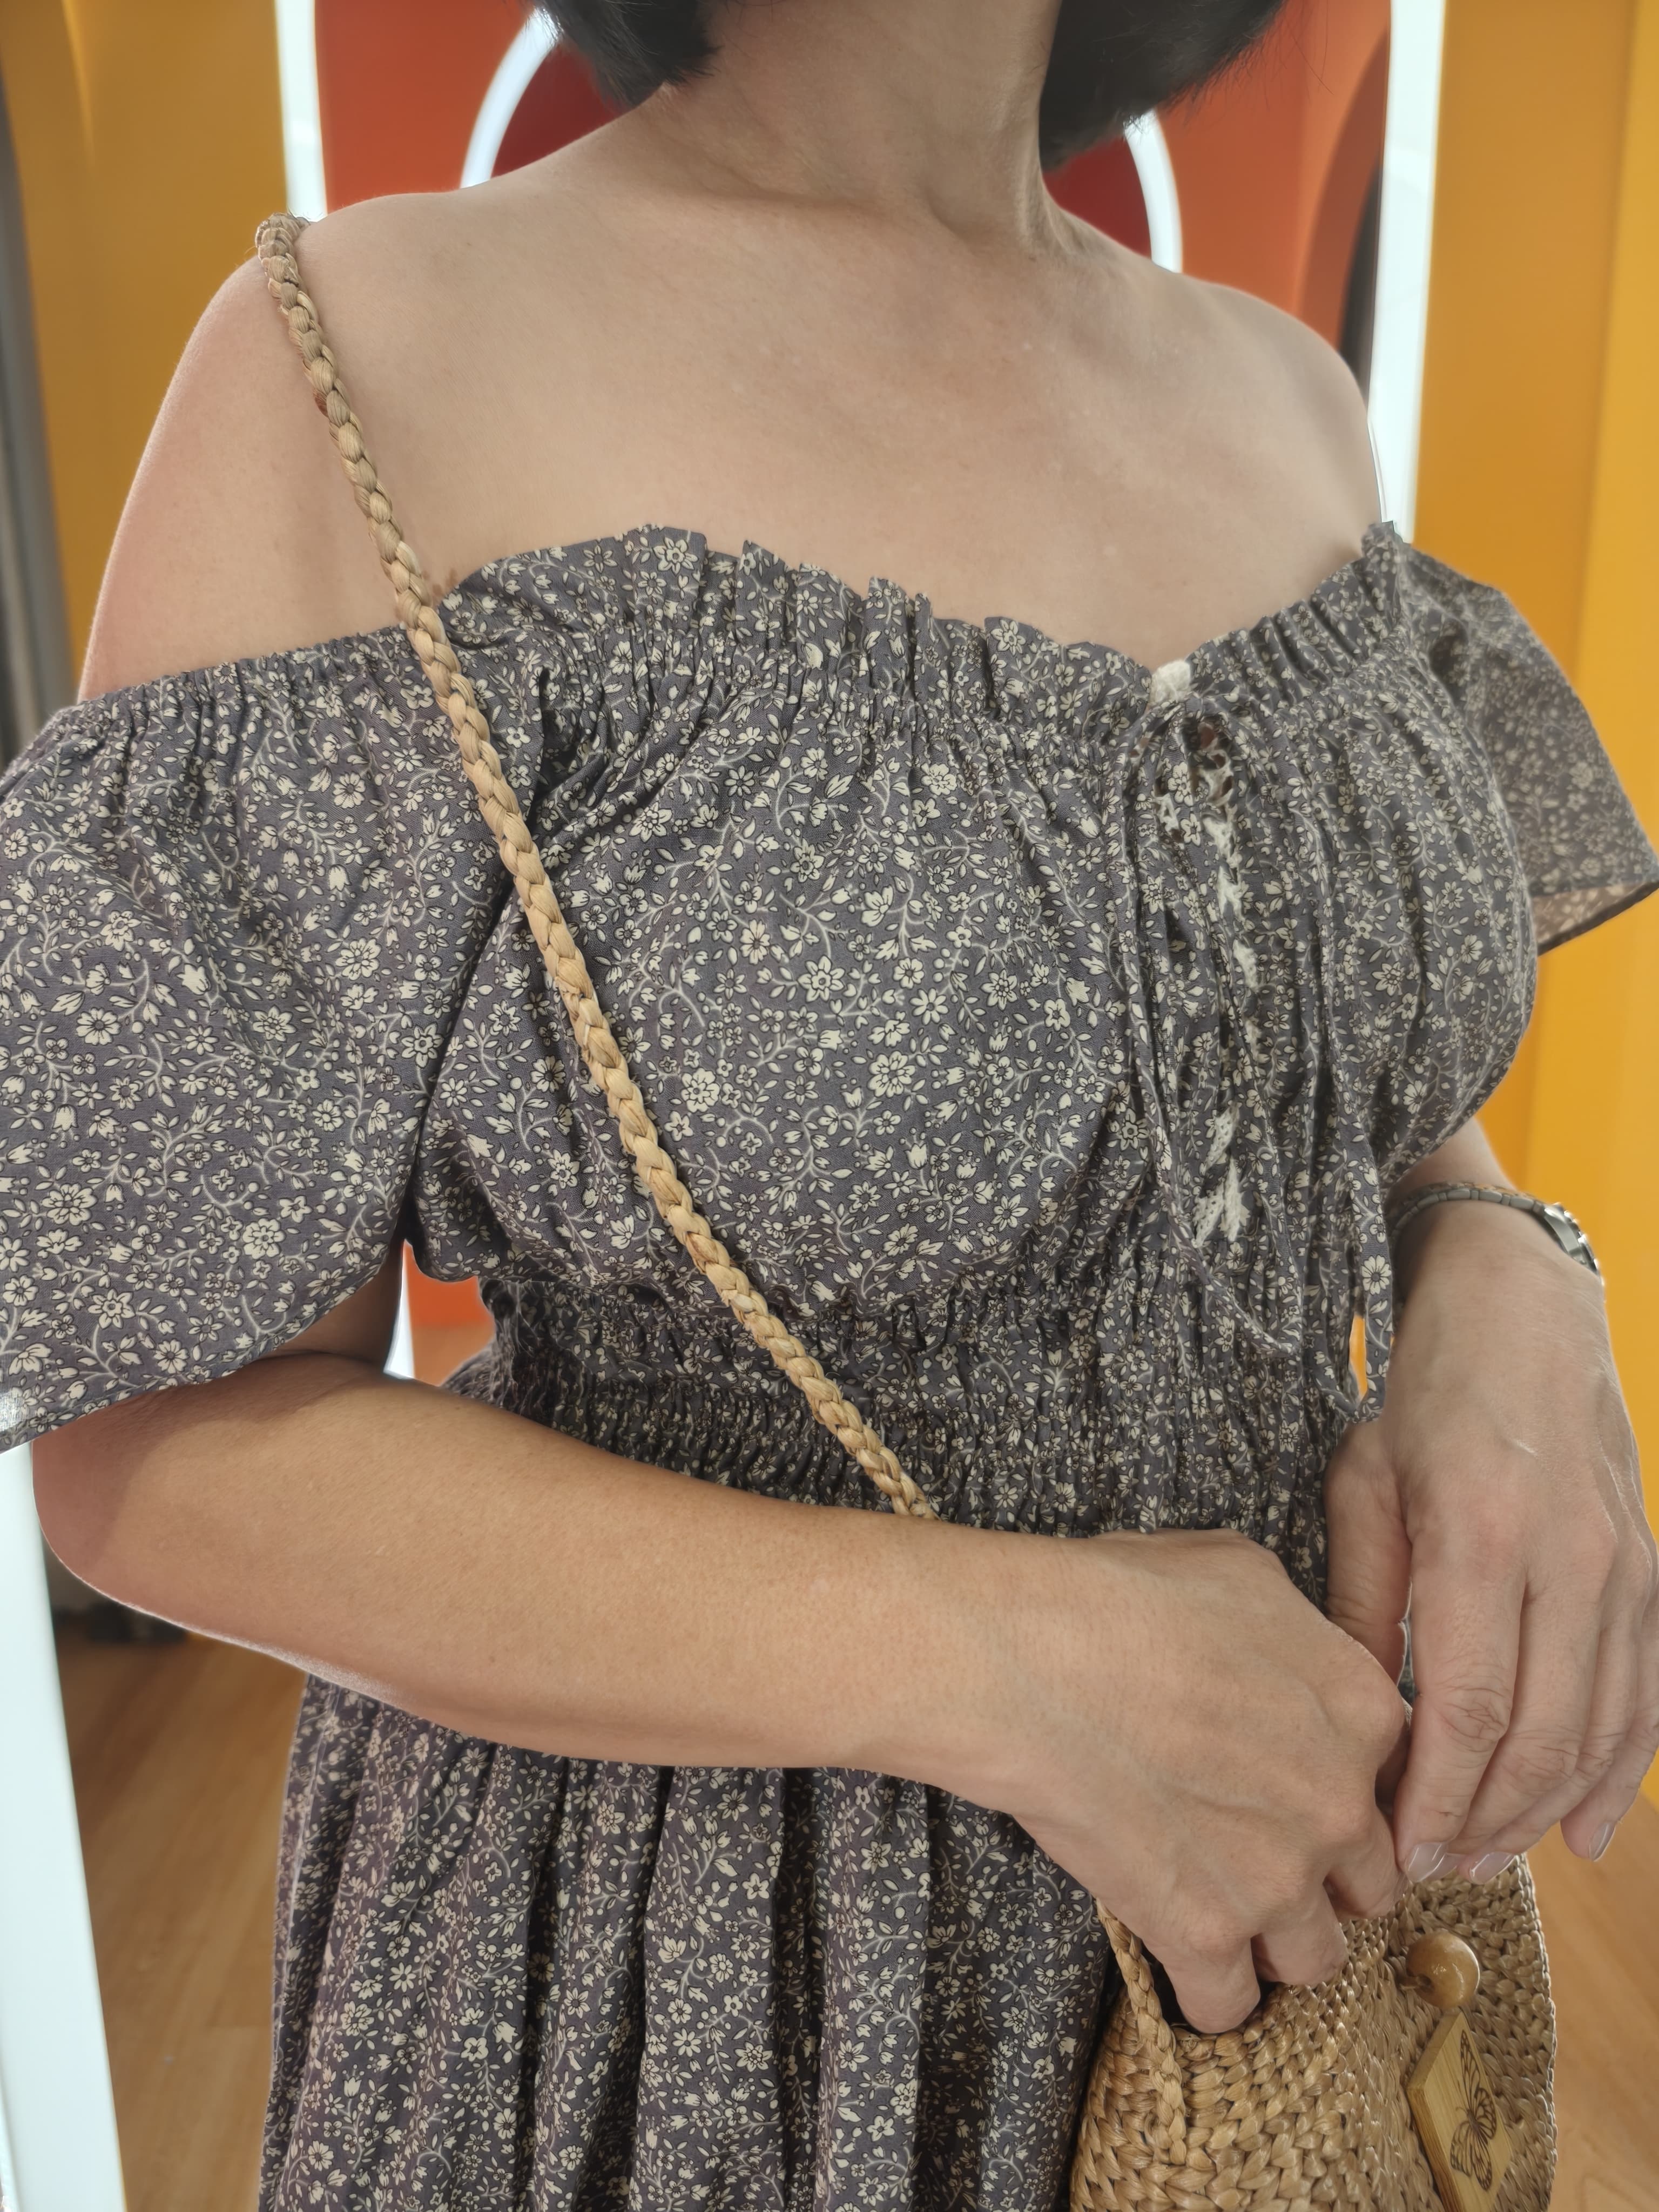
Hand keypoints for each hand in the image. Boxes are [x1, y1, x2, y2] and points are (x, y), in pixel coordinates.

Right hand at [969, 1527, 1405, 2033]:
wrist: (1038, 1664)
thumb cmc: (1123, 1601)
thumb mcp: (1237, 1569)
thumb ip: (1295, 1626)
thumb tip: (1290, 1645)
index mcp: (1361, 1711)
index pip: (1399, 1779)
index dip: (1350, 1784)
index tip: (1310, 1787)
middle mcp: (1340, 1806)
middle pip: (1372, 1879)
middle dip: (1328, 1874)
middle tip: (1269, 1851)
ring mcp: (1277, 1881)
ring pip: (1316, 1958)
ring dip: (1278, 1943)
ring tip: (1232, 1913)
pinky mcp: (1203, 1934)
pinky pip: (1227, 2005)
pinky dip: (1207, 1993)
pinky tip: (1184, 1959)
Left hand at [1326, 1200, 1658, 1883]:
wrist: (1524, 1314)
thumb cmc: (1428, 1395)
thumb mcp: (1365, 1483)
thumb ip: (1363, 1600)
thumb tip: (1353, 1710)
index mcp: (1480, 1539)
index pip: (1466, 1708)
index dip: (1436, 1793)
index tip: (1399, 1847)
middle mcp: (1567, 1562)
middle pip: (1538, 1733)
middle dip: (1486, 1815)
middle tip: (1433, 1865)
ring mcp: (1622, 1570)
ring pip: (1598, 1727)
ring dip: (1544, 1806)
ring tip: (1489, 1854)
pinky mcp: (1649, 1574)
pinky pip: (1644, 1695)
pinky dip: (1621, 1772)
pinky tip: (1584, 1831)